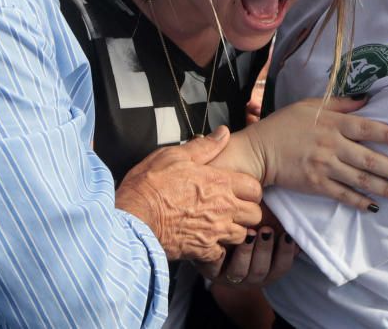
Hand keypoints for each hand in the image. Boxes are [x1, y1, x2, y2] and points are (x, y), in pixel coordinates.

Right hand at [116, 127, 262, 262]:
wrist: (132, 217)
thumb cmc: (150, 185)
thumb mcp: (174, 156)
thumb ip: (204, 146)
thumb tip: (224, 133)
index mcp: (219, 182)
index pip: (255, 188)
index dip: (249, 189)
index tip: (238, 190)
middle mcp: (223, 208)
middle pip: (255, 214)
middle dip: (248, 212)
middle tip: (233, 209)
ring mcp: (215, 231)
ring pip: (242, 236)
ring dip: (235, 231)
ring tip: (220, 226)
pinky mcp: (202, 251)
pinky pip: (222, 254)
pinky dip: (217, 251)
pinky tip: (206, 242)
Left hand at [197, 225, 297, 287]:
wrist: (214, 230)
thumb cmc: (248, 227)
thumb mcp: (266, 227)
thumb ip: (282, 227)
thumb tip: (301, 222)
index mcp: (268, 270)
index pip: (281, 267)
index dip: (285, 253)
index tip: (286, 235)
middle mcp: (250, 277)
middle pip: (260, 271)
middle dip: (265, 250)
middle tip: (266, 230)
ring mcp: (229, 277)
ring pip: (239, 271)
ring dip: (246, 252)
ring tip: (248, 232)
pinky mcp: (209, 271)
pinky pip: (214, 268)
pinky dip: (218, 256)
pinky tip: (223, 242)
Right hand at [242, 97, 387, 210]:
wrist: (259, 150)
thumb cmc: (284, 124)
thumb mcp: (310, 105)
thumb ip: (340, 103)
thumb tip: (367, 99)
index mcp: (332, 123)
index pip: (367, 128)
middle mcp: (331, 145)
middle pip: (369, 158)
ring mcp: (324, 167)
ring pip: (360, 179)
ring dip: (384, 187)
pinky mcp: (316, 184)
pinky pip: (343, 194)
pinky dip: (359, 201)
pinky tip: (374, 206)